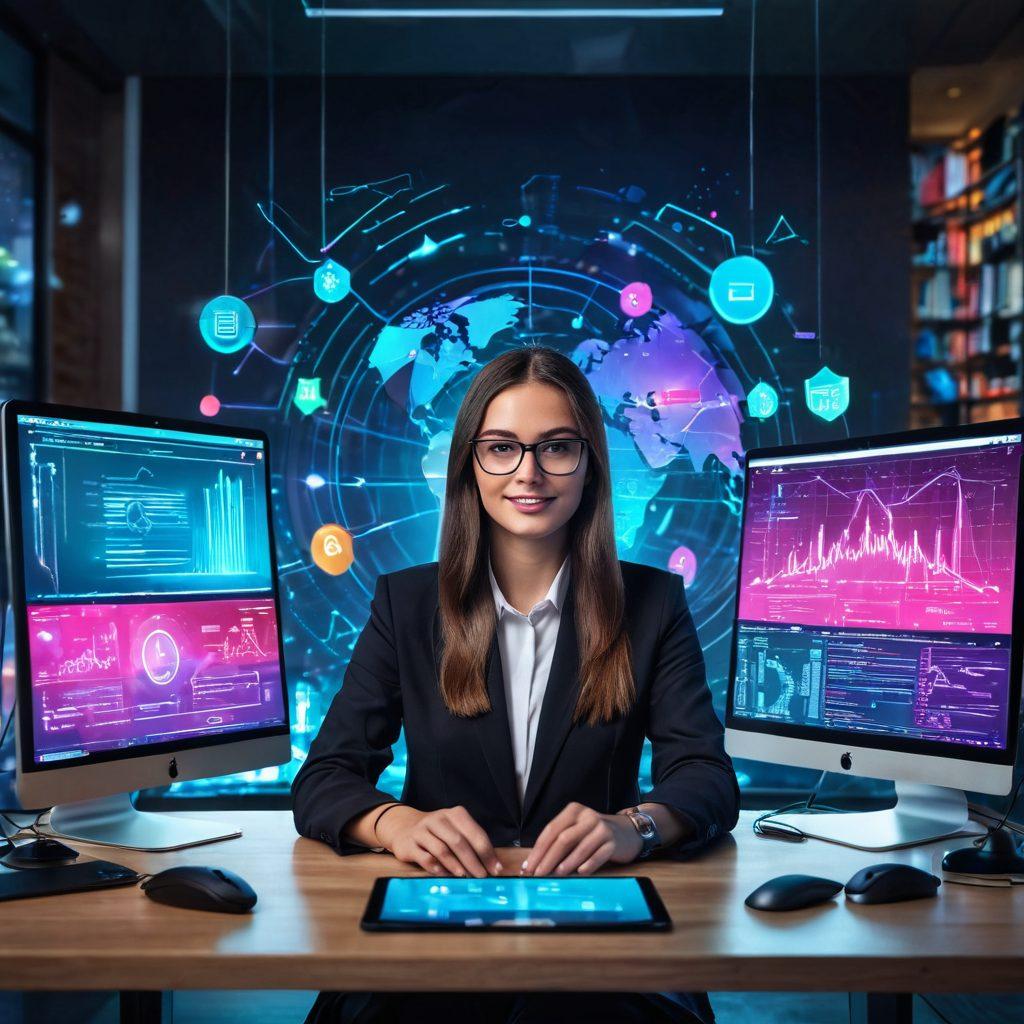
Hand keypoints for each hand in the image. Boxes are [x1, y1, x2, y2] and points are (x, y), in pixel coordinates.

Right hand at [377, 804, 501, 878]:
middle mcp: (438, 819)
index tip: (495, 869)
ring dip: (456, 865)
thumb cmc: (437, 833)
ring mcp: (422, 831)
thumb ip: (471, 843)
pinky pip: (425, 858)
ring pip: (442, 849)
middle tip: (482, 877)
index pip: (474, 833)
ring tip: (465, 877)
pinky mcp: (409, 844)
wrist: (403, 827)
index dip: (487, 852)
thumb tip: (492, 866)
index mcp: (454, 814)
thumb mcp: (454, 830)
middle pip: (459, 841)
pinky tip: (445, 875)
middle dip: (473, 861)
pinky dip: (437, 869)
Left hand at [522, 802, 643, 876]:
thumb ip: (559, 843)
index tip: (528, 867)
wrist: (627, 832)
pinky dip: (587, 865)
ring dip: (566, 864)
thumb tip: (536, 864)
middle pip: (563, 839)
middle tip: (538, 875)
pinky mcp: (613, 842)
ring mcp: (601, 828)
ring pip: (580, 847)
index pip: (551, 830)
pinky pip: (598, 855)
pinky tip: (579, 873)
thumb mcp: (576, 831)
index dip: (538, 850)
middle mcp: (587, 817)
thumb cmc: (594, 835)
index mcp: (573, 811)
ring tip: (555, 876)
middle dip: (548, 859)